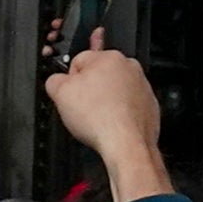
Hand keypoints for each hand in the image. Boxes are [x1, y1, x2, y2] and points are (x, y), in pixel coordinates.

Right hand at [48, 46, 169, 201]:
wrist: (127, 143)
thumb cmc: (101, 119)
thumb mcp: (60, 94)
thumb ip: (53, 80)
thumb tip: (55, 80)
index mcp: (109, 58)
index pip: (79, 60)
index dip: (69, 79)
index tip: (69, 93)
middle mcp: (129, 68)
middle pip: (99, 74)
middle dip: (88, 89)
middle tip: (82, 107)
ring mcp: (141, 86)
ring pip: (114, 89)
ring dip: (104, 101)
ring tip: (97, 118)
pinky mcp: (148, 104)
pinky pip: (127, 104)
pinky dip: (119, 112)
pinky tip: (111, 123)